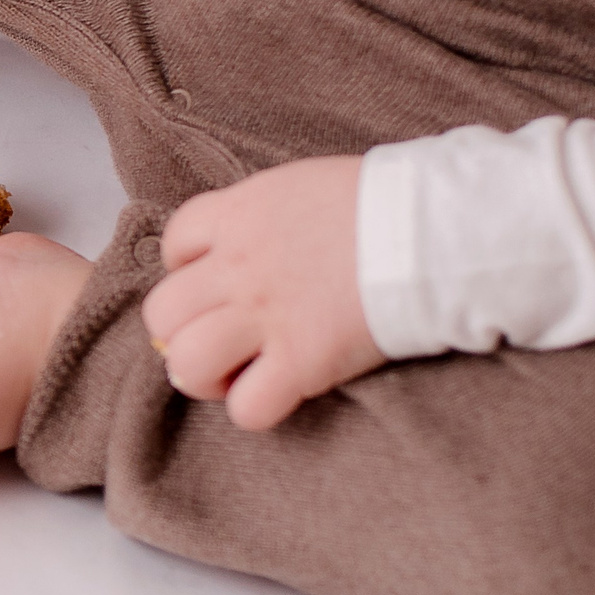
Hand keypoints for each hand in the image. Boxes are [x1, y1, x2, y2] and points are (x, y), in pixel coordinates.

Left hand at [139, 155, 385, 429]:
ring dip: (203, 377)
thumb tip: (253, 240)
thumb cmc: (382, 203)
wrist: (431, 228)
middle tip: (215, 341)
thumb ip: (264, 215)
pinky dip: (254, 408)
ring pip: (187, 363)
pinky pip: (246, 407)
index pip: (175, 244)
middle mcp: (239, 266)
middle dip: (180, 333)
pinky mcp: (302, 360)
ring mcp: (266, 315)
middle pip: (163, 311)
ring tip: (232, 375)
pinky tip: (277, 393)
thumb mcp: (303, 185)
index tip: (217, 283)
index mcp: (240, 214)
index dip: (188, 270)